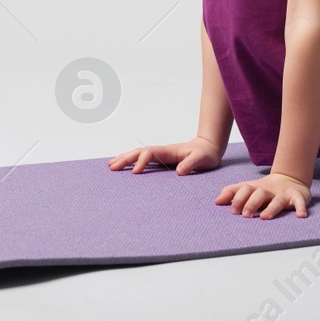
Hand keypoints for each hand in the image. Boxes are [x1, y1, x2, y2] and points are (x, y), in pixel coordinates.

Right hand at [107, 136, 222, 175]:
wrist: (208, 147)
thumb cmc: (206, 154)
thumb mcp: (202, 159)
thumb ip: (191, 164)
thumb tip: (179, 171)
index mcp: (169, 151)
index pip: (150, 153)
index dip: (142, 161)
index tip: (135, 173)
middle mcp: (162, 151)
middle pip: (139, 152)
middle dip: (125, 159)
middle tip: (112, 168)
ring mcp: (160, 154)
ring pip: (138, 154)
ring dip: (124, 158)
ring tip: (110, 165)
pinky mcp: (160, 159)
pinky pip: (142, 158)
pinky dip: (130, 161)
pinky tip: (122, 165)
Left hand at [215, 171, 310, 218]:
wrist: (290, 179)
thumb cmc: (265, 189)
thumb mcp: (248, 188)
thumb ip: (232, 192)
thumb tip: (216, 201)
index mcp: (256, 188)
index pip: (245, 189)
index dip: (238, 198)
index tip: (233, 210)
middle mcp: (269, 190)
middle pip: (259, 193)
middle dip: (251, 203)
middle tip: (246, 215)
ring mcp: (283, 193)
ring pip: (277, 200)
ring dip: (271, 208)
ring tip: (264, 217)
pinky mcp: (297, 197)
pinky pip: (299, 202)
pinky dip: (301, 208)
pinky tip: (301, 216)